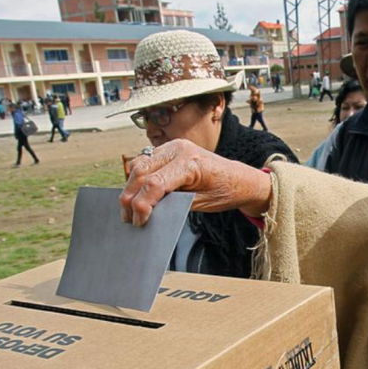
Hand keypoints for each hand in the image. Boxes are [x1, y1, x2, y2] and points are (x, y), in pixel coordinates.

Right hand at [119, 139, 271, 225]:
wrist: (240, 178)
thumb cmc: (225, 191)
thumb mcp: (200, 203)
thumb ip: (174, 205)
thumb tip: (148, 212)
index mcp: (190, 162)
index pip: (155, 183)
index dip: (142, 204)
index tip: (139, 221)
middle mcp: (178, 149)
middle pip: (141, 171)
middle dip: (130, 197)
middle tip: (128, 218)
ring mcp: (172, 146)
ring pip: (138, 165)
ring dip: (130, 187)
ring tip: (129, 210)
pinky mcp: (169, 149)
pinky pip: (145, 162)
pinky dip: (137, 178)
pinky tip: (137, 195)